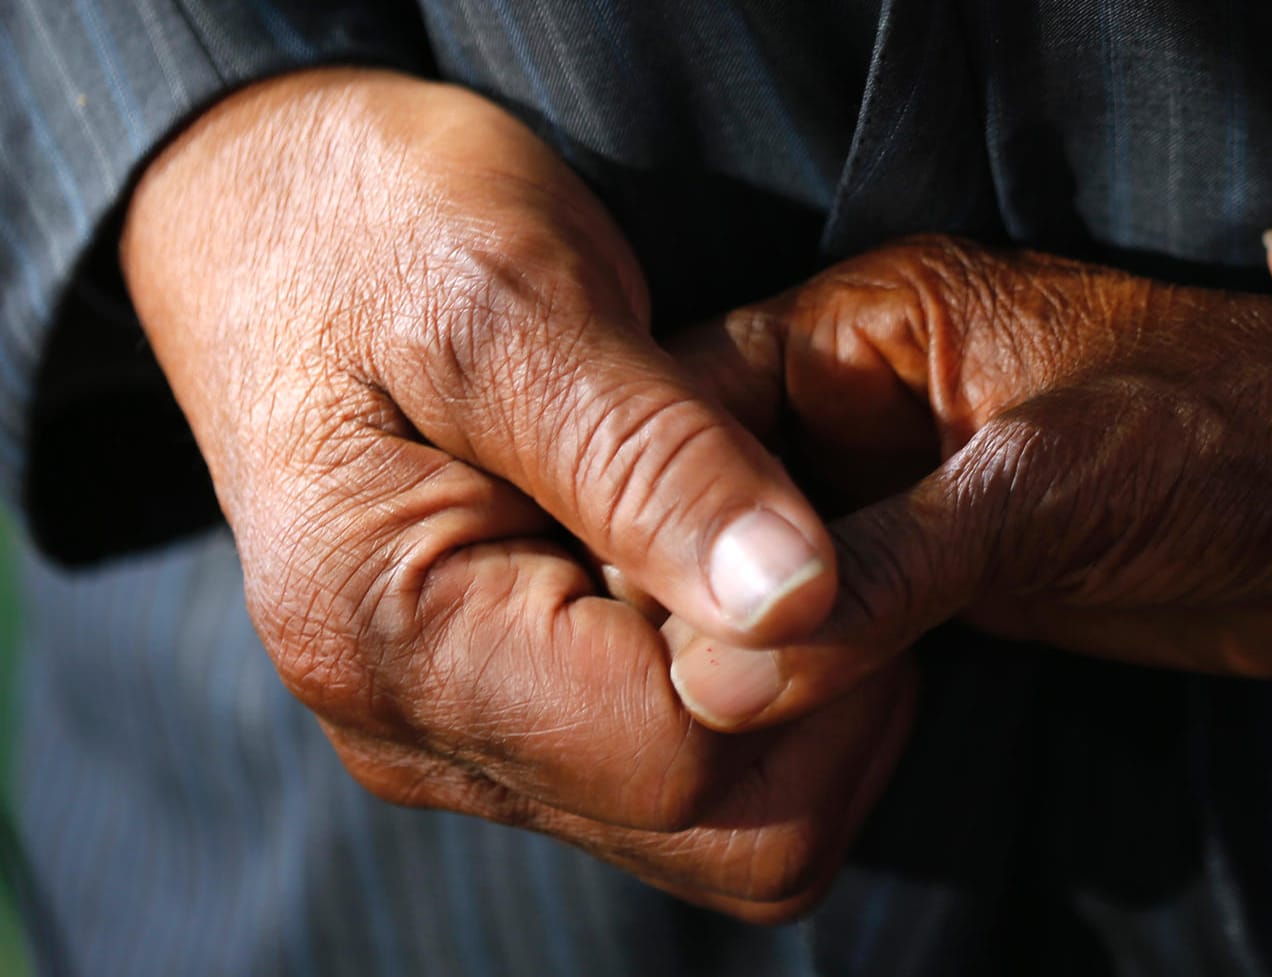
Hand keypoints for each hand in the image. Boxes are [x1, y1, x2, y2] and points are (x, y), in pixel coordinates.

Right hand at [121, 67, 911, 918]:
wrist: (277, 219)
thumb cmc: (384, 226)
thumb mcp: (518, 299)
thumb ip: (653, 459)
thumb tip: (795, 604)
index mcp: (390, 635)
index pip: (678, 751)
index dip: (806, 651)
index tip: (835, 512)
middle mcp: (415, 732)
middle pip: (711, 826)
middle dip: (820, 692)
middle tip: (821, 524)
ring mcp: (458, 741)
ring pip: (714, 823)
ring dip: (796, 694)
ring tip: (767, 534)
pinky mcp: (500, 724)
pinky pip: (679, 776)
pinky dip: (752, 691)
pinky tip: (729, 568)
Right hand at [664, 236, 1271, 730]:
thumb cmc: (1251, 432)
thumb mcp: (1057, 480)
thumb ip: (894, 567)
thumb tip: (723, 676)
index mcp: (856, 331)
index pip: (679, 414)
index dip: (635, 516)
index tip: (613, 621)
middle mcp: (848, 418)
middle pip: (691, 522)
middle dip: (677, 614)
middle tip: (688, 703)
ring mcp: (880, 513)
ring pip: (742, 602)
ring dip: (734, 672)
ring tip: (753, 730)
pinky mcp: (921, 596)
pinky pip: (812, 656)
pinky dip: (795, 701)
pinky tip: (792, 737)